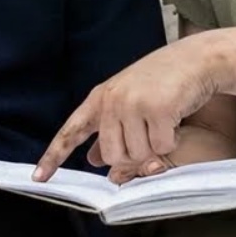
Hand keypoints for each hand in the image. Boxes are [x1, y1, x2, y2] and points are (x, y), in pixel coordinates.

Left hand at [35, 35, 224, 181]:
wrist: (196, 58)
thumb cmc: (164, 80)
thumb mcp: (129, 100)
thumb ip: (111, 128)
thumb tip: (97, 161)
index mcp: (101, 97)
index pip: (72, 130)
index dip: (55, 156)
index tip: (39, 177)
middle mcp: (113, 100)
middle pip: (114, 156)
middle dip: (134, 154)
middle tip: (149, 132)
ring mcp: (134, 104)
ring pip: (139, 155)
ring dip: (156, 146)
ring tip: (163, 119)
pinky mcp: (157, 110)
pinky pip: (162, 148)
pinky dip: (172, 141)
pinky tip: (175, 118)